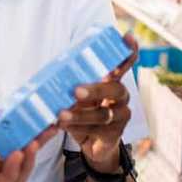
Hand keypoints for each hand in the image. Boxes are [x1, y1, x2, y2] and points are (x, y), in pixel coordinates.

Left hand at [0, 100, 54, 181]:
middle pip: (16, 158)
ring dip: (27, 160)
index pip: (6, 140)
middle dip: (35, 143)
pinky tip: (17, 155)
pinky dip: (12, 173)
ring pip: (14, 176)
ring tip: (33, 141)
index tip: (41, 114)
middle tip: (50, 125)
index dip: (24, 129)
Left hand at [59, 33, 137, 171]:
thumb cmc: (83, 110)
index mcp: (112, 80)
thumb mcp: (77, 94)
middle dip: (95, 90)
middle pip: (115, 89)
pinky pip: (98, 130)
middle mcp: (120, 95)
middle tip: (76, 91)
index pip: (124, 62)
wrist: (93, 144)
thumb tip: (52, 75)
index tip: (128, 37)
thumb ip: (72, 82)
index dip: (128, 50)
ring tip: (61, 115)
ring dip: (80, 115)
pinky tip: (64, 126)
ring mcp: (121, 115)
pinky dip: (79, 128)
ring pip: (103, 114)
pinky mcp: (115, 133)